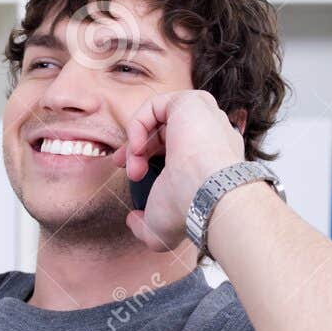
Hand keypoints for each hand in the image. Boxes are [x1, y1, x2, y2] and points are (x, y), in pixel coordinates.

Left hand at [116, 89, 244, 251]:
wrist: (208, 195)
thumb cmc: (188, 210)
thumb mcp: (160, 227)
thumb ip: (143, 227)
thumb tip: (132, 220)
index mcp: (207, 157)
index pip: (173, 146)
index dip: (145, 156)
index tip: (131, 173)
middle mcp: (209, 134)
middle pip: (163, 130)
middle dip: (136, 148)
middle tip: (122, 166)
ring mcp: (203, 117)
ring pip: (159, 117)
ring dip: (137, 140)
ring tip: (134, 164)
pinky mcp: (191, 103)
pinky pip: (155, 105)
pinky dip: (138, 125)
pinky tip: (137, 149)